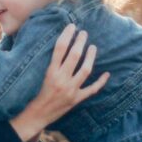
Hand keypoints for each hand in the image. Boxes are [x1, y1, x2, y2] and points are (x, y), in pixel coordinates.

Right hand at [9, 24, 108, 141]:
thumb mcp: (39, 75)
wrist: (36, 115)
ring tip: (93, 47)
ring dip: (91, 56)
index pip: (60, 48)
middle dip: (80, 42)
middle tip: (84, 33)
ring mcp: (71, 90)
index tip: (71, 26)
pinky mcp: (77, 99)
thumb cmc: (35, 93)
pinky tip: (106, 73)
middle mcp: (61, 79)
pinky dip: (100, 82)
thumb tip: (59, 45)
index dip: (67, 35)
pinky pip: (92, 89)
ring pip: (85, 70)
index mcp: (50, 72)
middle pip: (74, 56)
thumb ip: (50, 62)